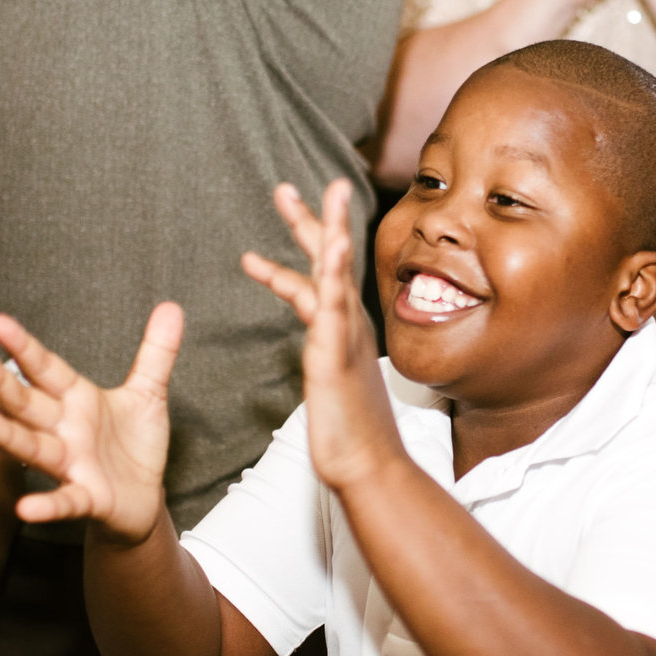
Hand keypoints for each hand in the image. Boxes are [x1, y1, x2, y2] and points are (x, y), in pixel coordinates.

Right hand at [0, 308, 182, 543]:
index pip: (45, 368)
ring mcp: (70, 464)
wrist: (143, 499)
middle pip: (26, 402)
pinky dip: (47, 506)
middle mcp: (63, 429)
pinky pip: (63, 502)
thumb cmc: (133, 445)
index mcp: (75, 399)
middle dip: (2, 382)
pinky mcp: (86, 498)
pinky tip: (25, 509)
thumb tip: (171, 306)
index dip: (23, 346)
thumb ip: (156, 352)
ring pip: (32, 447)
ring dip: (6, 436)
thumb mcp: (148, 394)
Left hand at [241, 180, 404, 491]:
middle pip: (328, 262)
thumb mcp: (336, 384)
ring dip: (326, 232)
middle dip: (310, 222)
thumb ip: (331, 360)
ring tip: (314, 197)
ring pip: (335, 276)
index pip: (320, 277)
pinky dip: (332, 279)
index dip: (308, 241)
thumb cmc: (354, 433)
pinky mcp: (337, 359)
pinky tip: (331, 250)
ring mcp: (345, 340)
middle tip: (284, 188)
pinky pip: (334, 312)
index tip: (294, 207)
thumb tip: (328, 354)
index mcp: (344, 331)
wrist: (372, 467)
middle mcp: (348, 328)